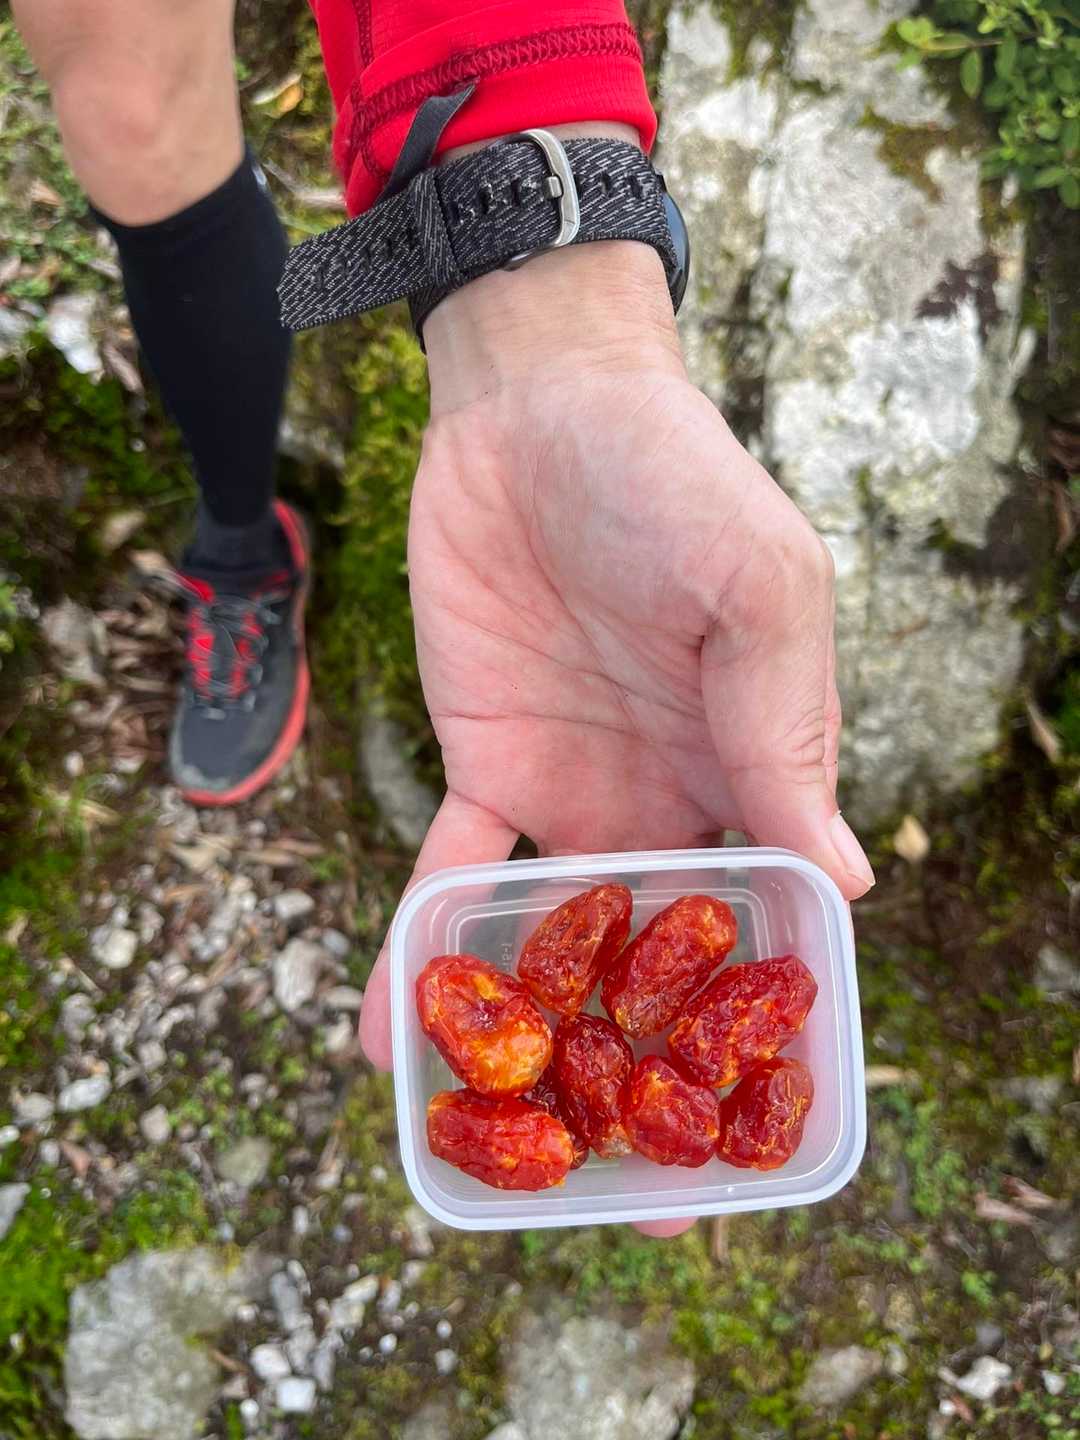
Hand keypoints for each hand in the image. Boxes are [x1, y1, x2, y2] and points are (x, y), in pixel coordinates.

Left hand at [359, 241, 873, 1234]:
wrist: (534, 405)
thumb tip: (844, 883)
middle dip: (647, 1077)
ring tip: (503, 1151)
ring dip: (534, 1040)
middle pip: (662, 965)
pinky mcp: (483, 767)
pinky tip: (388, 1034)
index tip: (751, 1135)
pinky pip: (453, 877)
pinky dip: (423, 950)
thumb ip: (786, 731)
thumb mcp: (759, 593)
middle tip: (627, 1201)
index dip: (763, 1028)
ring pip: (556, 941)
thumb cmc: (672, 481)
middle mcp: (666, 800)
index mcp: (752, 771)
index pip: (770, 923)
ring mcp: (571, 793)